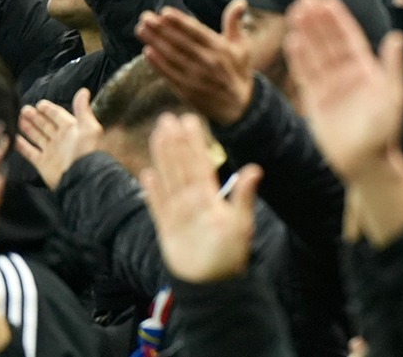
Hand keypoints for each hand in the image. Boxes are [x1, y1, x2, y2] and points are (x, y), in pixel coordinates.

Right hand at [16, 89, 101, 190]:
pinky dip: (21, 145)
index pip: (58, 115)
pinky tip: (13, 137)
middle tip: (23, 109)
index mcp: (71, 128)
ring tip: (17, 118)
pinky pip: (29, 152)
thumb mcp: (88, 127)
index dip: (49, 109)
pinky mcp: (42, 163)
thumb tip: (83, 90)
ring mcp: (50, 151)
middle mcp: (60, 138)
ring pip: (36, 136)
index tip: (39, 103)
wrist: (80, 178)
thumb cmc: (86, 151)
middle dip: (35, 117)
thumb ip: (82, 110)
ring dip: (28, 127)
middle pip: (45, 124)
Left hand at [138, 2, 255, 125]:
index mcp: (220, 49)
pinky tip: (147, 52)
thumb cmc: (238, 71)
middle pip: (180, 42)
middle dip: (161, 29)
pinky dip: (157, 64)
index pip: (196, 32)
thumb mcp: (242, 46)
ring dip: (154, 42)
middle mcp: (207, 62)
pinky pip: (169, 74)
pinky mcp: (186, 90)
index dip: (180, 22)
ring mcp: (195, 77)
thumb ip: (234, 23)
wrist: (238, 107)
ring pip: (171, 57)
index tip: (164, 12)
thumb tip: (240, 1)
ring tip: (141, 30)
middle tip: (145, 17)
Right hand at [142, 113, 261, 282]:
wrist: (213, 284)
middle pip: (181, 166)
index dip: (194, 142)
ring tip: (157, 134)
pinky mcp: (166, 229)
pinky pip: (157, 207)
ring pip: (168, 179)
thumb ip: (243, 196)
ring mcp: (178, 213)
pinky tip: (146, 174)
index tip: (189, 120)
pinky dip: (152, 192)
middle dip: (175, 143)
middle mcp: (193, 200)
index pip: (200, 163)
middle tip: (168, 118)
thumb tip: (256, 169)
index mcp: (210, 196)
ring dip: (162, 157)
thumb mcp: (241, 223)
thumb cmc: (231, 254)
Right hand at [284, 0, 402, 180]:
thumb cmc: (385, 131)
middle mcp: (346, 72)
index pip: (349, 36)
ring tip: (294, 12)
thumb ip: (393, 67)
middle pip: (328, 40)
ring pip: (315, 53)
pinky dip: (298, 58)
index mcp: (366, 68)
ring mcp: (330, 85)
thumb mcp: (394, 96)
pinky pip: (305, 75)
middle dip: (317, 19)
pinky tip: (291, 41)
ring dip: (305, 33)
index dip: (337, 18)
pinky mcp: (316, 101)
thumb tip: (397, 37)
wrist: (366, 164)